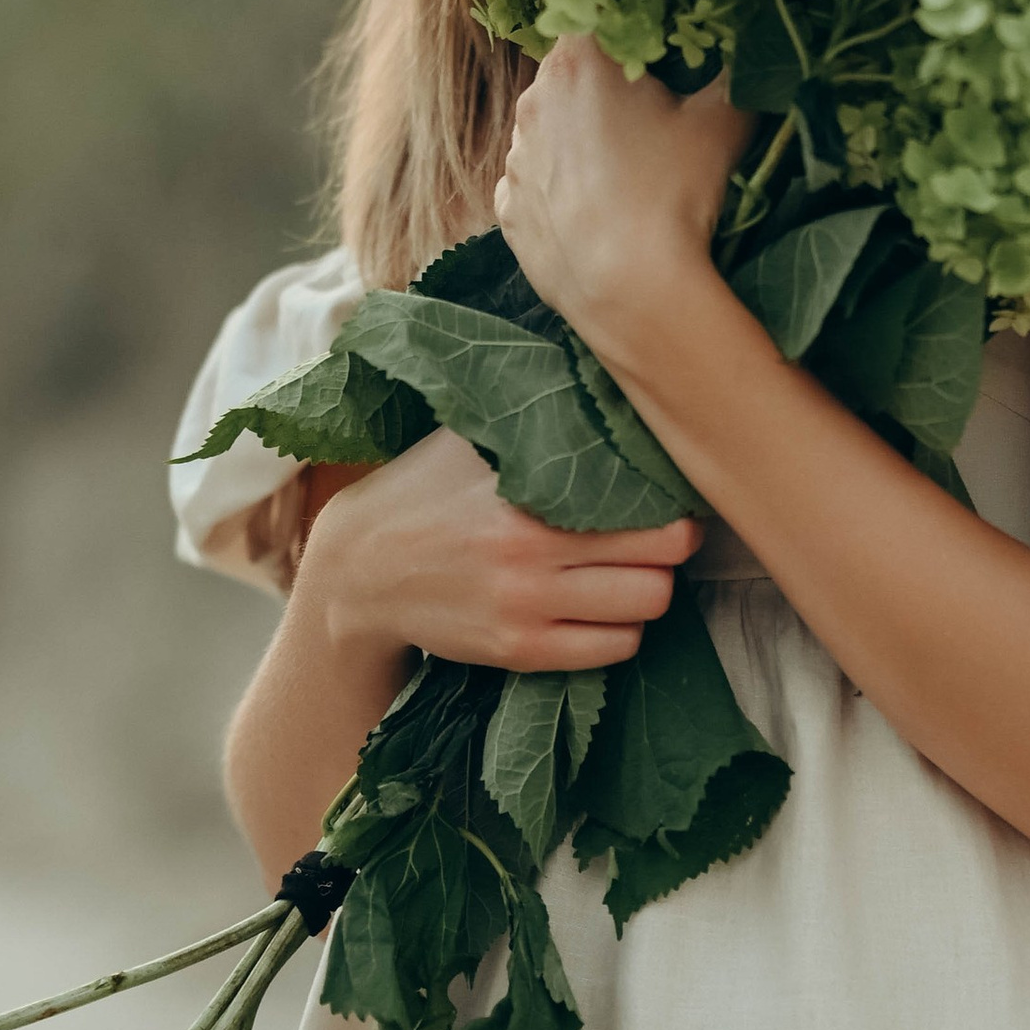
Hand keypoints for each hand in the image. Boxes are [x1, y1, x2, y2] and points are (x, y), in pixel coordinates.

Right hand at [300, 423, 701, 674]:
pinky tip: (599, 606)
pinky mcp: (517, 652)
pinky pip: (611, 651)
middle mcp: (531, 558)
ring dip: (646, 592)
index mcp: (529, 497)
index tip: (667, 498)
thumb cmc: (423, 489)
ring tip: (628, 571)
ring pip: (644, 612)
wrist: (357, 569)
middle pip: (661, 568)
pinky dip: (618, 630)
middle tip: (658, 536)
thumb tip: (607, 376)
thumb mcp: (472, 437)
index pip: (648, 514)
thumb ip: (536, 414)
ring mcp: (526, 611)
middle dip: (669, 551)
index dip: (673, 507)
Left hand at [495, 36, 754, 356]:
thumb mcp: (723, 124)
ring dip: (583, 142)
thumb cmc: (673, 194)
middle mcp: (533, 100)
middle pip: (572, 76)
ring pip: (552, 132)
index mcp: (578, 61)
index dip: (632, 39)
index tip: (661, 67)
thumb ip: (735, 76)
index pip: (598, 22)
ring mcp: (516, 158)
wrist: (631, 290)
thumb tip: (746, 55)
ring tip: (630, 178)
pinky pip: (537, 184)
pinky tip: (600, 214)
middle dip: (608, 91)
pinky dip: (563, 191)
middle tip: (654, 125)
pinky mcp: (507, 209)